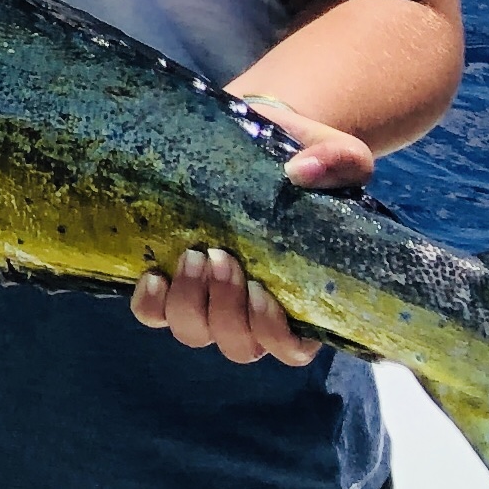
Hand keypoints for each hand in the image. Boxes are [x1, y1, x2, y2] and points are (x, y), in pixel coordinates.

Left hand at [126, 94, 367, 366]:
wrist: (252, 140)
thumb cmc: (302, 157)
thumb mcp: (335, 153)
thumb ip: (338, 162)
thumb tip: (303, 172)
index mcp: (303, 299)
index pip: (291, 349)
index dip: (273, 333)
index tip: (260, 289)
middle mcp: (254, 311)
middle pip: (238, 346)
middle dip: (226, 310)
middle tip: (222, 257)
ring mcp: (209, 299)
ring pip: (195, 334)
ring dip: (189, 304)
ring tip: (194, 254)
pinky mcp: (172, 281)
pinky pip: (152, 316)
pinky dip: (150, 304)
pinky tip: (154, 274)